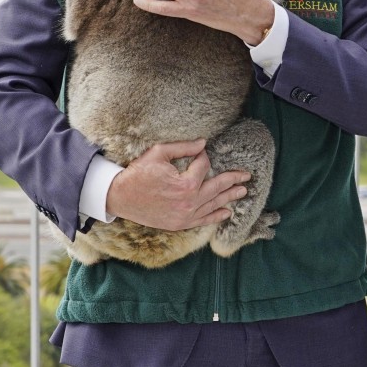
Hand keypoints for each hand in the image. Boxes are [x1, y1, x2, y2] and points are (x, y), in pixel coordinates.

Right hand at [105, 138, 249, 228]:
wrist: (119, 197)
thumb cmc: (138, 173)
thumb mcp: (158, 153)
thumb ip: (184, 147)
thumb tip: (204, 143)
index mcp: (186, 183)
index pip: (204, 166)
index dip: (204, 156)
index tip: (201, 152)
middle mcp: (189, 202)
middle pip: (217, 188)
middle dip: (233, 180)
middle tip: (246, 176)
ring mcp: (185, 215)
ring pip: (213, 205)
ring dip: (229, 197)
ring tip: (242, 192)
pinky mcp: (179, 224)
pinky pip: (202, 220)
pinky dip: (216, 216)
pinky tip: (227, 212)